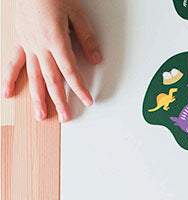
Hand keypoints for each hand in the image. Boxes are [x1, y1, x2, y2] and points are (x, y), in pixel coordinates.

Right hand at [3, 0, 101, 121]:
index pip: (70, 71)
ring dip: (37, 97)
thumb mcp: (76, 13)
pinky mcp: (19, 40)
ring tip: (40, 115)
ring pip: (33, 76)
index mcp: (56, 40)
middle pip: (51, 79)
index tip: (87, 101)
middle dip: (59, 100)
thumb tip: (96, 59)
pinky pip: (13, 63)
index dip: (79, 88)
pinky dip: (9, 78)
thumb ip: (86, 38)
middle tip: (65, 117)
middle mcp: (40, 45)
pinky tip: (7, 93)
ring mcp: (28, 44)